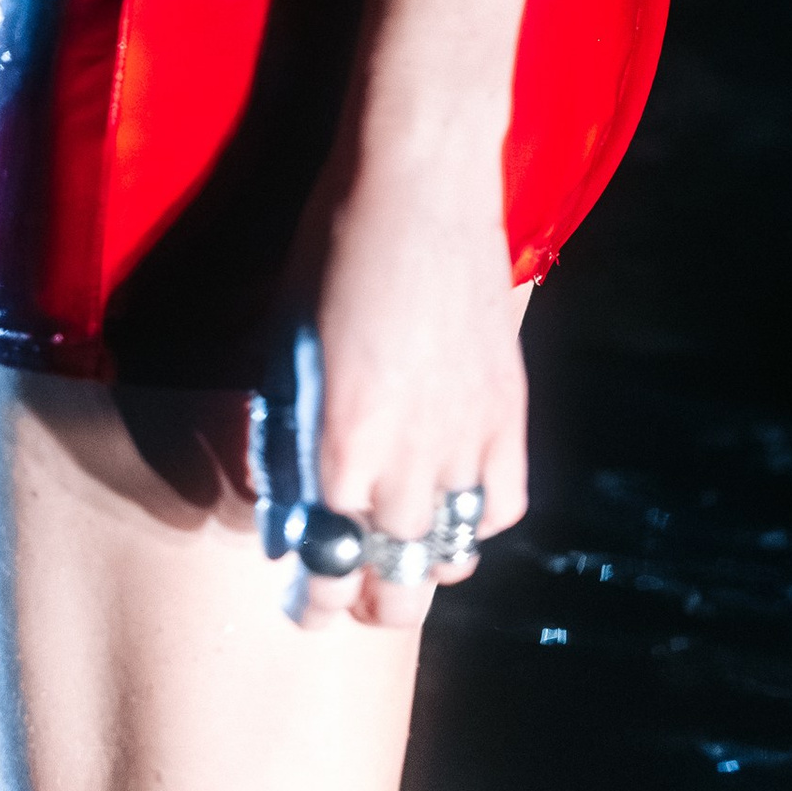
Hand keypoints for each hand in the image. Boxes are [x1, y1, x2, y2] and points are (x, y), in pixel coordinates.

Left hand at [286, 147, 528, 633]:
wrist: (420, 185)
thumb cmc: (331, 250)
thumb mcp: (283, 345)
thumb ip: (284, 436)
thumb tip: (283, 502)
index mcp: (339, 447)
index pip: (326, 568)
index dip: (312, 603)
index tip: (304, 605)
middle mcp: (406, 461)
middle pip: (395, 587)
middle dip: (368, 603)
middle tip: (353, 591)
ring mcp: (466, 441)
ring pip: (451, 558)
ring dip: (422, 566)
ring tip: (402, 548)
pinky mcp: (509, 413)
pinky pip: (501, 504)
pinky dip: (476, 517)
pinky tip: (453, 498)